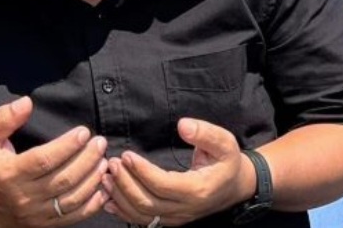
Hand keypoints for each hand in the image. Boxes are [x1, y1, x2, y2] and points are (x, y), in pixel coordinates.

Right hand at [0, 96, 109, 226]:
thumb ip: (2, 119)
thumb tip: (26, 102)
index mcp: (9, 174)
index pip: (44, 160)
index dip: (67, 146)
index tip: (84, 132)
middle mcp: (23, 197)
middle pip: (63, 179)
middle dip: (87, 159)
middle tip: (100, 143)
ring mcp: (34, 215)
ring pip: (71, 199)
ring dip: (92, 180)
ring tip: (103, 161)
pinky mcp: (42, 226)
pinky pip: (72, 218)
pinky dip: (91, 205)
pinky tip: (102, 189)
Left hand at [102, 118, 251, 226]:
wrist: (235, 187)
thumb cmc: (227, 161)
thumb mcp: (225, 142)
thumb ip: (205, 133)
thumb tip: (183, 125)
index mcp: (198, 190)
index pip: (163, 185)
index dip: (142, 171)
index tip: (127, 155)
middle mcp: (186, 208)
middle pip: (147, 202)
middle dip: (125, 183)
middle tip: (112, 163)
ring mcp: (176, 217)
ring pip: (142, 214)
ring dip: (120, 197)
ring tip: (106, 176)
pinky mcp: (169, 219)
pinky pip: (142, 220)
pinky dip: (122, 211)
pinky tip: (108, 198)